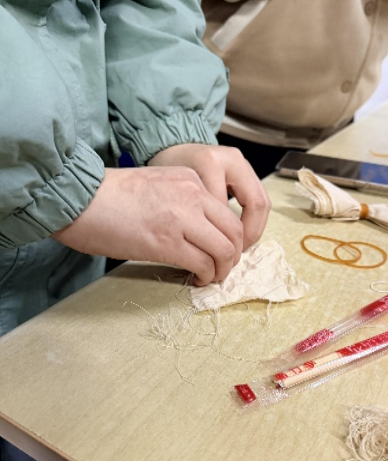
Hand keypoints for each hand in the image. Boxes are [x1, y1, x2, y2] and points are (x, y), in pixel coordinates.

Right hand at [52, 167, 243, 285]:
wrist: (79, 198)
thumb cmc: (108, 196)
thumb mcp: (156, 185)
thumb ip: (181, 202)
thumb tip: (195, 231)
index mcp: (190, 180)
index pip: (227, 213)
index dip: (231, 238)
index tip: (222, 252)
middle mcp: (192, 196)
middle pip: (234, 232)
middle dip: (233, 256)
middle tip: (222, 268)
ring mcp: (182, 219)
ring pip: (225, 250)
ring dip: (223, 270)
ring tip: (210, 277)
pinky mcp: (167, 242)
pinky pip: (203, 264)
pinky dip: (205, 276)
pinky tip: (195, 279)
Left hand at [149, 144, 271, 251]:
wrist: (171, 148)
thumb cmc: (167, 171)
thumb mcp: (172, 193)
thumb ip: (191, 213)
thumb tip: (207, 248)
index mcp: (210, 163)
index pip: (226, 207)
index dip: (224, 235)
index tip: (215, 254)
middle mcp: (232, 160)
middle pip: (256, 203)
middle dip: (249, 234)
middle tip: (236, 253)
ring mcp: (243, 164)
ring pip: (263, 202)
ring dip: (254, 229)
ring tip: (239, 247)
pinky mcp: (247, 171)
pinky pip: (259, 199)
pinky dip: (253, 220)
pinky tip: (240, 234)